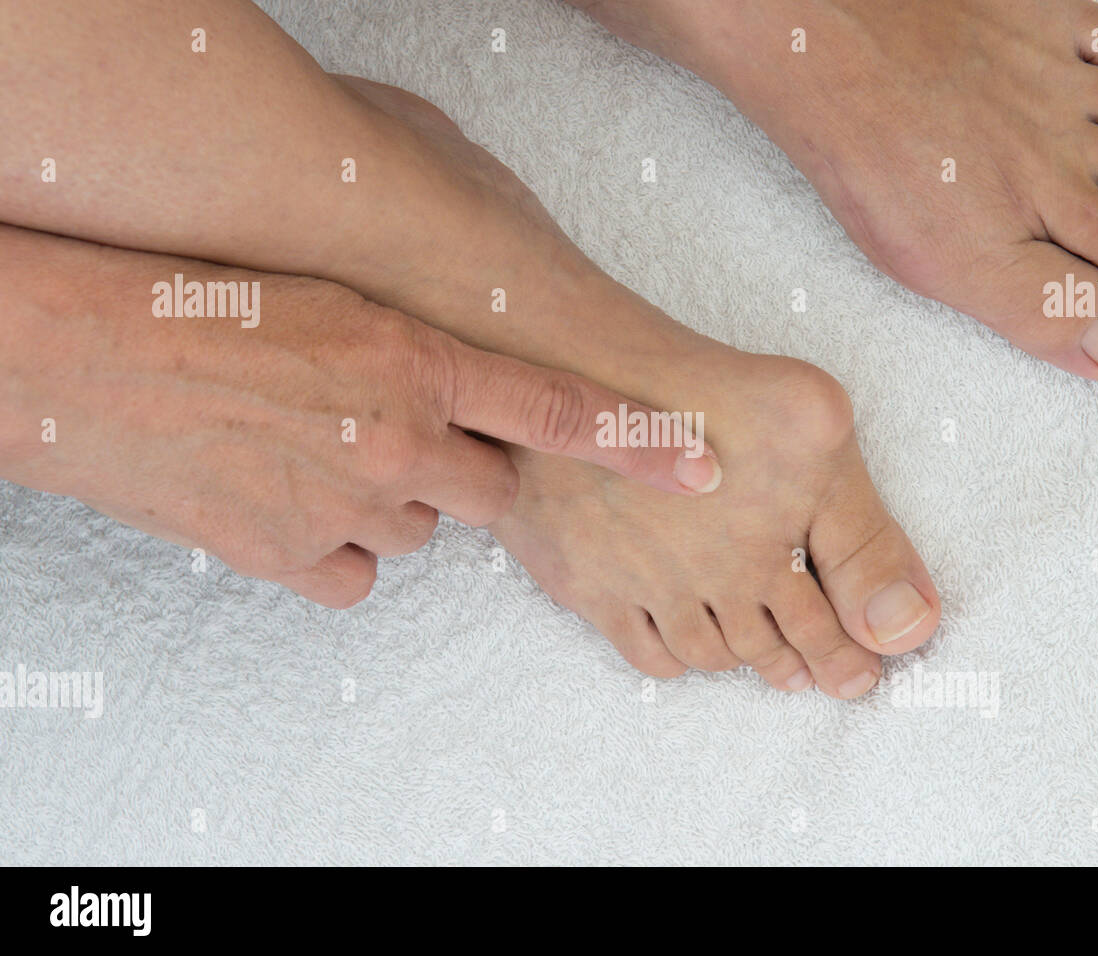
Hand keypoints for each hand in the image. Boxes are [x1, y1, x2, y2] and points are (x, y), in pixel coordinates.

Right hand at [0, 225, 718, 606]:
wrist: (85, 352)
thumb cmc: (203, 299)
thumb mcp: (333, 287)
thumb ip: (418, 334)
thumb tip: (466, 368)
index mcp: (416, 356)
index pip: (557, 409)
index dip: (638, 445)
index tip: (698, 468)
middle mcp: (397, 438)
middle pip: (489, 492)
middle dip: (459, 470)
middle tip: (392, 432)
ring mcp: (347, 504)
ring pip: (418, 531)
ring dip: (389, 503)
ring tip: (313, 452)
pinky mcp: (290, 558)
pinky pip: (358, 575)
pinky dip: (339, 548)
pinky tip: (292, 503)